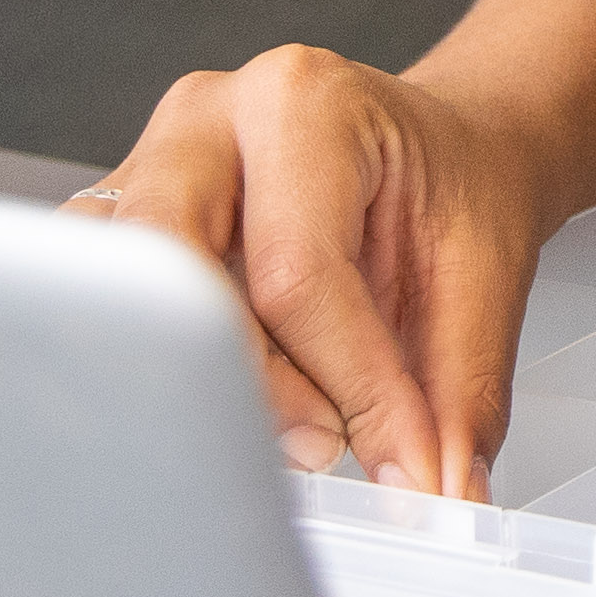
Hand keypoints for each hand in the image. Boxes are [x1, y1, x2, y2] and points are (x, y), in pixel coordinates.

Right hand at [78, 47, 562, 497]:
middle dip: (254, 386)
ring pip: (126, 291)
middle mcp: (208, 118)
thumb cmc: (454, 191)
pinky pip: (109, 304)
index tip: (401, 464)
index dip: (350, 388)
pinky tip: (236, 401)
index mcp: (304, 102)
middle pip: (176, 270)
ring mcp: (150, 163)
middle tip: (328, 446)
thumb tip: (442, 495)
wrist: (445, 153)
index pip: (296, 272)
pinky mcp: (120, 218)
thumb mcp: (486, 282)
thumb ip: (458, 397)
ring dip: (201, 379)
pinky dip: (168, 368)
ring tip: (295, 422)